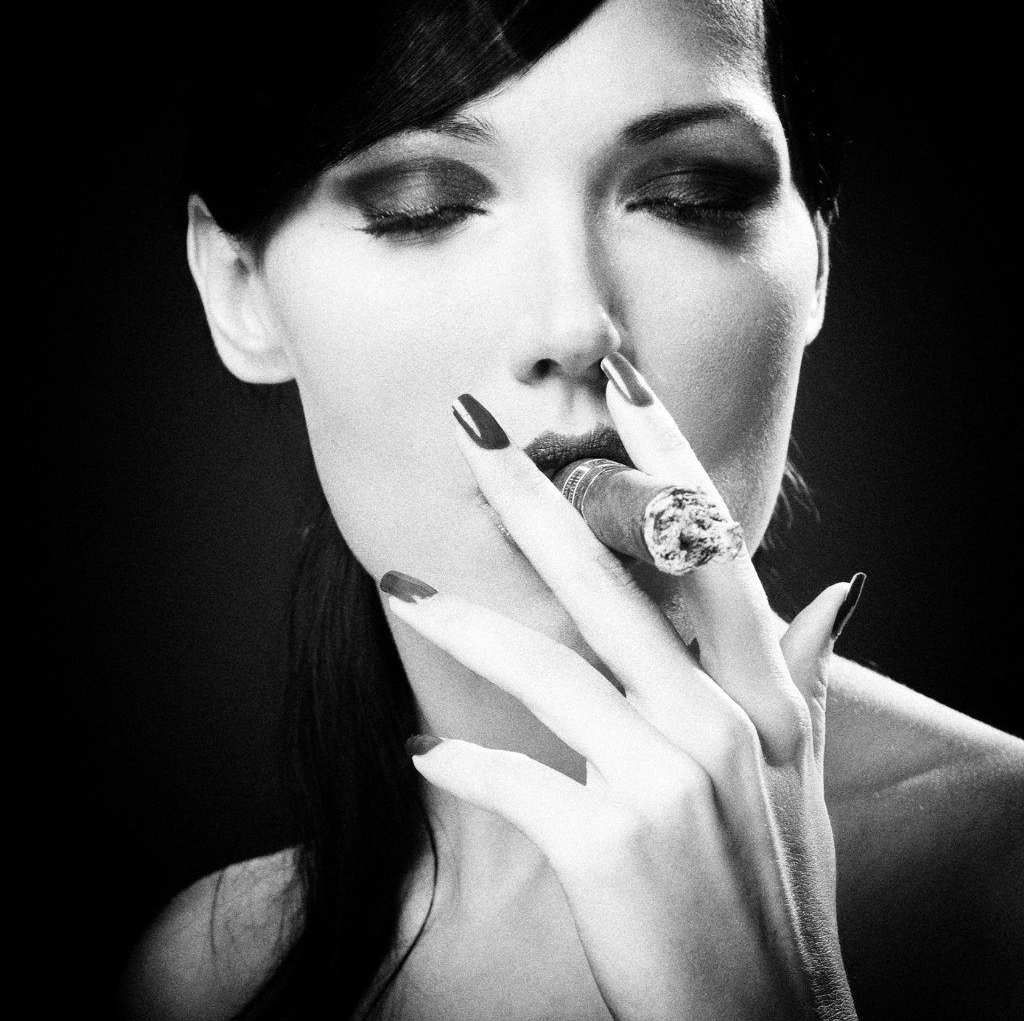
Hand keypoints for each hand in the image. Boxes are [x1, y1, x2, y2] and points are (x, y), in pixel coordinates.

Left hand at [383, 354, 858, 1020]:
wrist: (768, 1018)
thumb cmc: (770, 886)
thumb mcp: (798, 774)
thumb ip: (809, 672)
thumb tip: (838, 589)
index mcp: (760, 691)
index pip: (707, 546)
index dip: (666, 455)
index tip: (623, 379)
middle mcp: (717, 716)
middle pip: (608, 577)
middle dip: (532, 494)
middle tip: (469, 429)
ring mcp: (665, 774)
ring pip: (542, 665)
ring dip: (459, 621)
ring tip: (395, 583)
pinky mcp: (610, 839)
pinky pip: (510, 777)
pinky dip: (461, 766)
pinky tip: (424, 756)